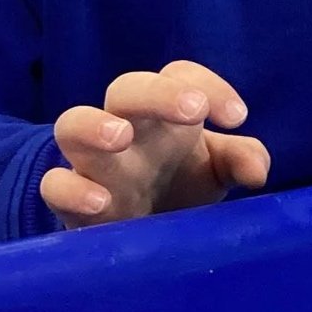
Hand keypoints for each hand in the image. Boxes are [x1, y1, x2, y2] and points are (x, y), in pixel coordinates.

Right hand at [42, 60, 269, 228]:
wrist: (138, 236)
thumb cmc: (179, 187)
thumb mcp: (216, 170)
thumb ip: (240, 160)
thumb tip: (256, 171)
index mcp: (165, 114)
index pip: (179, 75)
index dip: (209, 85)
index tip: (238, 117)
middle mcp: (126, 128)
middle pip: (127, 88)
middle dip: (157, 93)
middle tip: (194, 111)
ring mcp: (93, 163)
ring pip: (72, 124)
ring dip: (94, 126)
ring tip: (120, 137)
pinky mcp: (70, 201)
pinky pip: (54, 185)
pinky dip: (72, 190)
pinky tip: (100, 203)